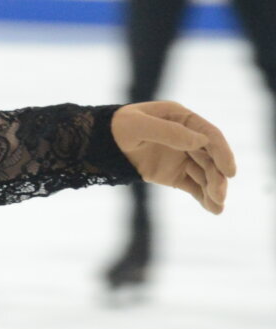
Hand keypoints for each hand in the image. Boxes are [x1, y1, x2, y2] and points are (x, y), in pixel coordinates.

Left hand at [111, 100, 235, 213]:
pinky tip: (213, 209)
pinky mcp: (174, 175)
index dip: (223, 152)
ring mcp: (182, 157)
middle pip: (210, 158)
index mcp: (181, 118)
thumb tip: (201, 140)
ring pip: (205, 174)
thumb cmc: (116, 128)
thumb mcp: (137, 126)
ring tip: (217, 206)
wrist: (98, 146)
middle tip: (219, 195)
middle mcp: (186, 138)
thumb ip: (168, 132)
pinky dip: (204, 197)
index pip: (209, 135)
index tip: (230, 171)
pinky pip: (194, 186)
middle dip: (217, 177)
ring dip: (214, 189)